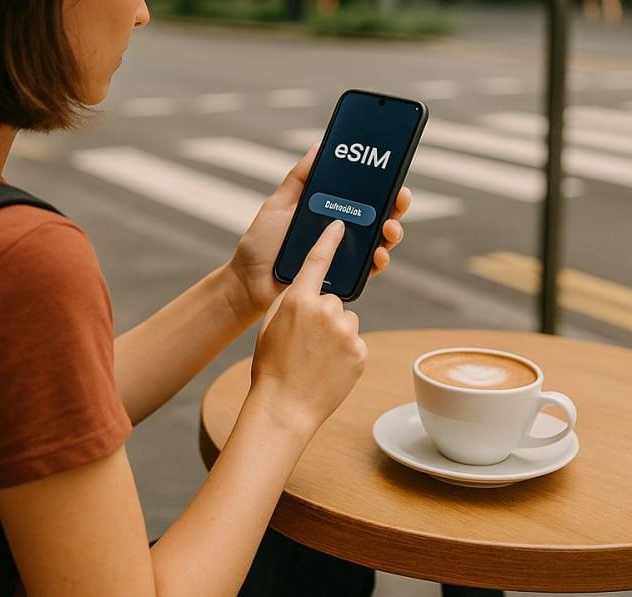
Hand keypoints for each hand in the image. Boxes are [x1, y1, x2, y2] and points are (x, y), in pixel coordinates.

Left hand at [225, 143, 411, 324]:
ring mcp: (344, 256)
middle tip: (400, 198)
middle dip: (396, 206)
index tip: (392, 175)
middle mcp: (342, 233)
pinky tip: (379, 254)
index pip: (362, 197)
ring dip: (393, 233)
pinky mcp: (343, 279)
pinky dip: (379, 261)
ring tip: (389, 227)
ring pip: (380, 242)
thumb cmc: (261, 244)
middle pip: (378, 217)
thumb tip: (319, 147)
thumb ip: (298, 179)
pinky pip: (369, 270)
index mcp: (329, 212)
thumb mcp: (278, 204)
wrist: (249, 282)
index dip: (381, 186)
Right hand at [249, 220, 366, 436]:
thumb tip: (311, 292)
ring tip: (316, 357)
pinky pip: (354, 342)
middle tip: (306, 341)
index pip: (318, 260)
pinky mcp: (360, 352)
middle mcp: (325, 310)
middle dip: (323, 315)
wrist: (284, 406)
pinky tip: (328, 368)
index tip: (339, 225)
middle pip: (332, 300)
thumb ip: (293, 301)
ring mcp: (346, 332)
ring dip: (335, 334)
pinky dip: (344, 352)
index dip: (329, 240)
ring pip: (346, 321)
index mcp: (298, 300)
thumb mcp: (273, 324)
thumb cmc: (271, 364)